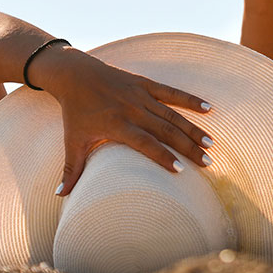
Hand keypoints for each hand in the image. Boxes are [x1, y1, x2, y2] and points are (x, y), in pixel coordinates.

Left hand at [29, 45, 212, 195]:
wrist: (75, 74)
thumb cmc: (74, 111)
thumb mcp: (72, 141)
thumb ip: (71, 170)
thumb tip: (61, 197)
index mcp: (116, 124)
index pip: (145, 143)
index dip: (163, 156)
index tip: (181, 170)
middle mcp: (132, 109)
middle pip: (165, 130)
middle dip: (188, 147)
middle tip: (207, 162)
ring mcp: (140, 95)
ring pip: (172, 114)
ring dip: (193, 129)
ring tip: (211, 143)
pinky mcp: (145, 83)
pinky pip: (171, 92)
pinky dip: (190, 100)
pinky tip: (209, 109)